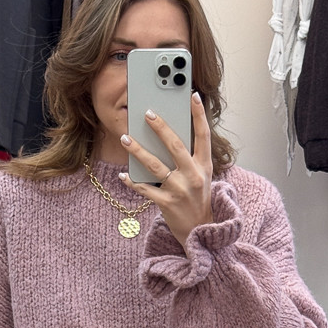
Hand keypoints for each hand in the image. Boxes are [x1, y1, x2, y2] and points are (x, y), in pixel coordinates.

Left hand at [118, 91, 212, 247]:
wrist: (200, 232)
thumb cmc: (197, 199)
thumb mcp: (202, 176)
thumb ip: (191, 157)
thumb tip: (170, 135)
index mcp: (204, 166)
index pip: (203, 135)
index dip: (198, 115)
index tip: (192, 96)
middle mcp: (193, 176)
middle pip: (175, 145)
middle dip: (160, 127)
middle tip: (147, 113)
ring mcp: (179, 190)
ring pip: (155, 165)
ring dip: (138, 150)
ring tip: (125, 138)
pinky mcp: (166, 203)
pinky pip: (145, 189)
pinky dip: (132, 181)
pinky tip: (123, 174)